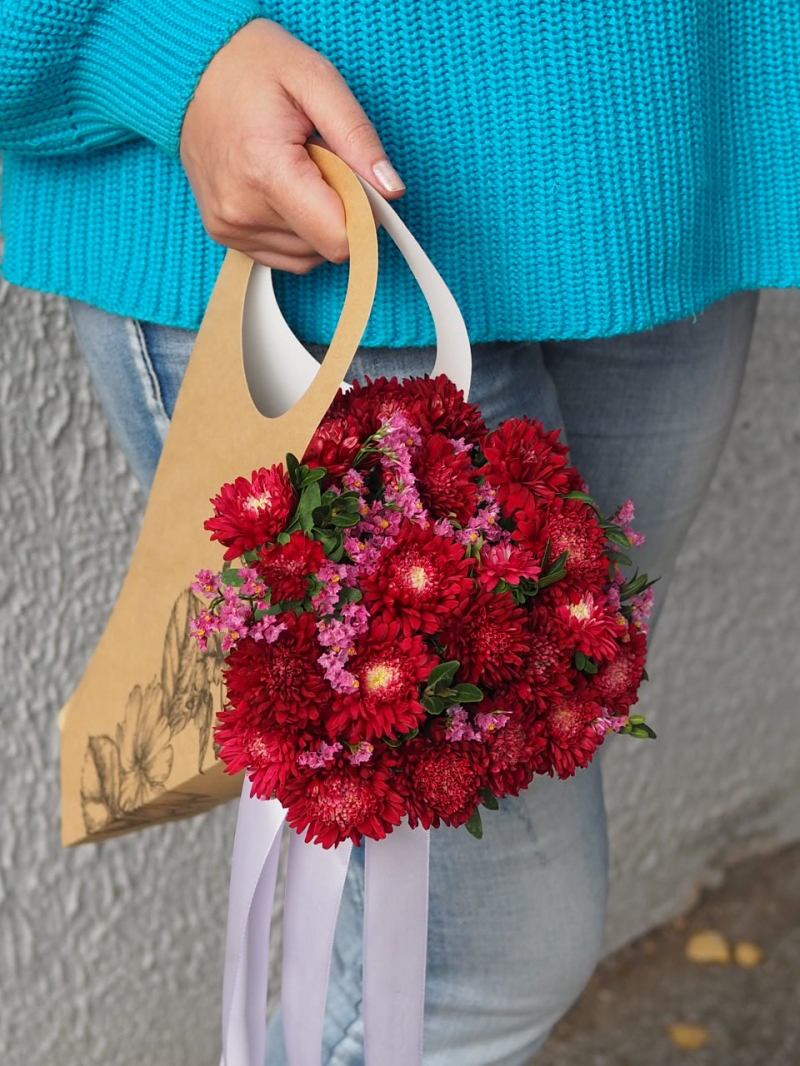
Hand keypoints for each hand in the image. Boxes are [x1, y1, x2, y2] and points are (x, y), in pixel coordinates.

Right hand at [179, 18, 404, 272]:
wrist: (191, 70)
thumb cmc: (254, 67)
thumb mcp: (316, 79)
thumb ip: (358, 137)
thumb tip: (391, 190)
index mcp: (266, 171)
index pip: (338, 238)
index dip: (361, 214)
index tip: (355, 180)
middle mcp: (242, 210)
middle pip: (325, 247)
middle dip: (337, 210)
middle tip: (318, 161)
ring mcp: (229, 227)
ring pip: (308, 256)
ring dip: (316, 220)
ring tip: (296, 170)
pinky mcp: (224, 234)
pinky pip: (284, 255)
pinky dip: (297, 230)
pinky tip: (283, 189)